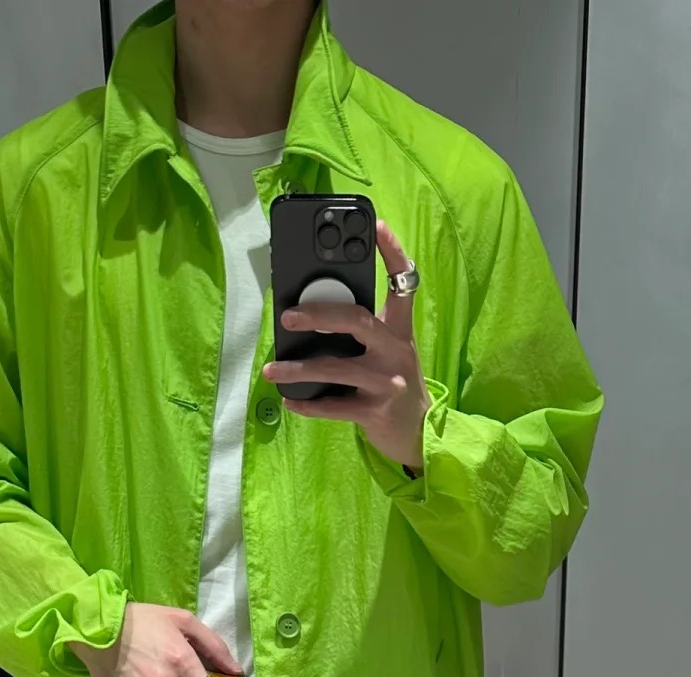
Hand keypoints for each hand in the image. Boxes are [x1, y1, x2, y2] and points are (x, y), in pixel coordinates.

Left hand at [262, 217, 430, 471]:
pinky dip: (307, 404)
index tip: (377, 225)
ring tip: (272, 371)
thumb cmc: (394, 385)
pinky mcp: (374, 412)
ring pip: (334, 368)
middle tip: (287, 316)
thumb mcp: (390, 353)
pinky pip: (333, 406)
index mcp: (399, 330)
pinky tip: (289, 400)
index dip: (392, 252)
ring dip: (298, 369)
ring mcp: (386, 382)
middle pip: (356, 319)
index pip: (402, 283)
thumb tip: (315, 314)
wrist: (418, 436)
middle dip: (318, 315)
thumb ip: (364, 333)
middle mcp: (395, 351)